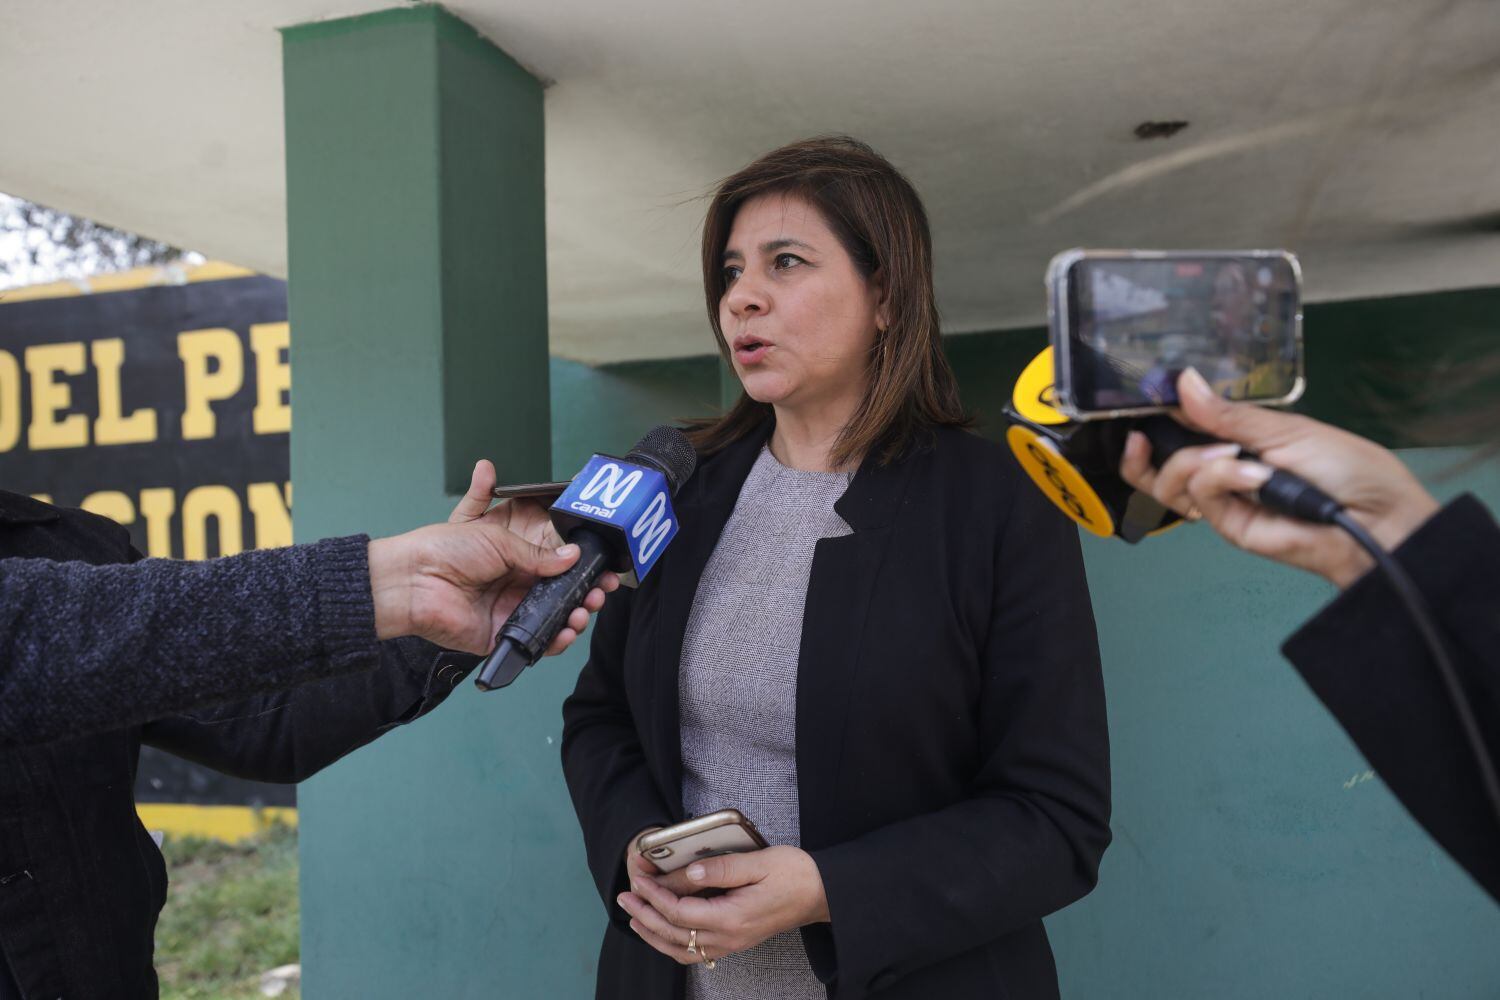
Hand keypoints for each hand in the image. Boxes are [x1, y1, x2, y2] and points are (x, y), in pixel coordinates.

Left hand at [368, 460, 619, 652]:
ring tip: (587, 609)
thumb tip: (573, 558)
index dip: (581, 566)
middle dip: (587, 591)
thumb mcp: (498, 540)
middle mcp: (515, 584)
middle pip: (562, 592)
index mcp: (514, 557)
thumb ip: (538, 553)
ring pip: (554, 618)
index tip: (604, 567)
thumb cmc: (446, 549)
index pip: (557, 563)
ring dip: (577, 614)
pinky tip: (568, 630)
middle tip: (603, 589)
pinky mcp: (502, 636)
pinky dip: (556, 639)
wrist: (414, 579)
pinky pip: (535, 642)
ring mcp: (510, 611)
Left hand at [616, 846, 829, 965]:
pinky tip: (662, 931)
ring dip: (654, 933)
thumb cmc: (794, 874)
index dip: (655, 895)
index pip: (681, 912)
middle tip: (624, 895)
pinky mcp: (734, 941)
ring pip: (681, 949)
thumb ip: (721, 869)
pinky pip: (695, 952)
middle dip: (645, 914)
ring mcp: (731, 943)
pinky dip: (671, 943)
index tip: (638, 878)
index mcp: (733, 917)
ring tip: (633, 916)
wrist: (821, 893)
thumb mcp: (759, 862)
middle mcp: (729, 937)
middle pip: (675, 933)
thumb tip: (687, 874)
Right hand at [1120, 368, 1439, 587]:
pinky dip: (1220, 478)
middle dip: (1144, 451)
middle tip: (1142, 436)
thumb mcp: (1286, 428)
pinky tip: (1253, 475)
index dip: (1157, 418)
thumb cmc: (1347, 469)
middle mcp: (1224, 472)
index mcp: (1237, 442)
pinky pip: (1200, 497)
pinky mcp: (1230, 526)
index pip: (1182, 430)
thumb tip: (1184, 382)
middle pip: (1160, 466)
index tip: (1143, 402)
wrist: (1376, 518)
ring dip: (1190, 463)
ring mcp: (1225, 502)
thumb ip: (1228, 414)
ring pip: (1169, 484)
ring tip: (1229, 456)